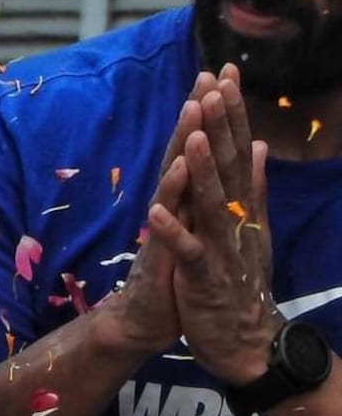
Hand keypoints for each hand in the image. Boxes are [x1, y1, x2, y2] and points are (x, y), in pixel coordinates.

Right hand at [98, 72, 216, 355]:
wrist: (145, 318)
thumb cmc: (174, 271)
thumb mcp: (200, 226)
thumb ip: (213, 186)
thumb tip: (237, 148)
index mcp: (187, 198)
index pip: (201, 147)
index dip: (213, 113)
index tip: (226, 75)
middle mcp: (172, 204)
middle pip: (184, 151)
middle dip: (195, 113)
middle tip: (205, 75)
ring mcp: (163, 226)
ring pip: (173, 179)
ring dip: (181, 144)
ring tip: (191, 110)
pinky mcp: (158, 252)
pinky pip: (165, 224)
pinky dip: (168, 201)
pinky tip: (175, 177)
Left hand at [148, 65, 280, 384]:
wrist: (244, 342)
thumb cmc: (238, 280)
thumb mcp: (249, 229)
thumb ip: (254, 186)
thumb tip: (258, 144)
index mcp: (241, 206)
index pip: (235, 149)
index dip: (230, 112)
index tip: (224, 73)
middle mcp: (234, 220)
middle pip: (226, 166)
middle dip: (219, 125)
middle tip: (213, 83)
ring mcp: (220, 248)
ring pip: (210, 202)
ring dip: (200, 168)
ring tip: (191, 133)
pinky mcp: (203, 277)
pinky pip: (187, 251)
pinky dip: (173, 231)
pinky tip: (157, 210)